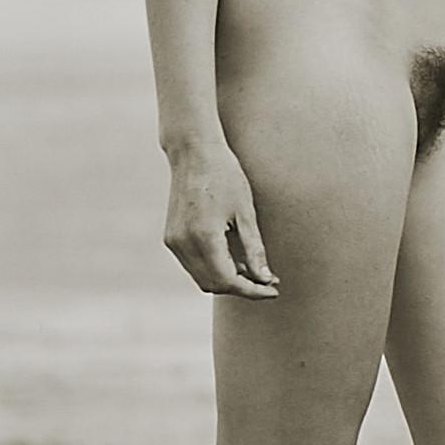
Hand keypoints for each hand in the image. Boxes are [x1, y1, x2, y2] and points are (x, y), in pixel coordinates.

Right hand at [161, 144, 278, 299]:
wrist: (194, 154)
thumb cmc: (226, 177)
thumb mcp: (246, 212)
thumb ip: (254, 249)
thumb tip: (265, 278)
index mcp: (204, 237)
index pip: (228, 280)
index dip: (252, 290)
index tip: (273, 290)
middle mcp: (182, 244)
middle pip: (213, 284)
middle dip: (242, 287)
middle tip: (269, 280)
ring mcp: (173, 241)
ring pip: (201, 278)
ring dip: (227, 280)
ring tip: (255, 270)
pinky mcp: (171, 237)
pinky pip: (193, 265)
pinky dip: (214, 268)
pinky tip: (235, 259)